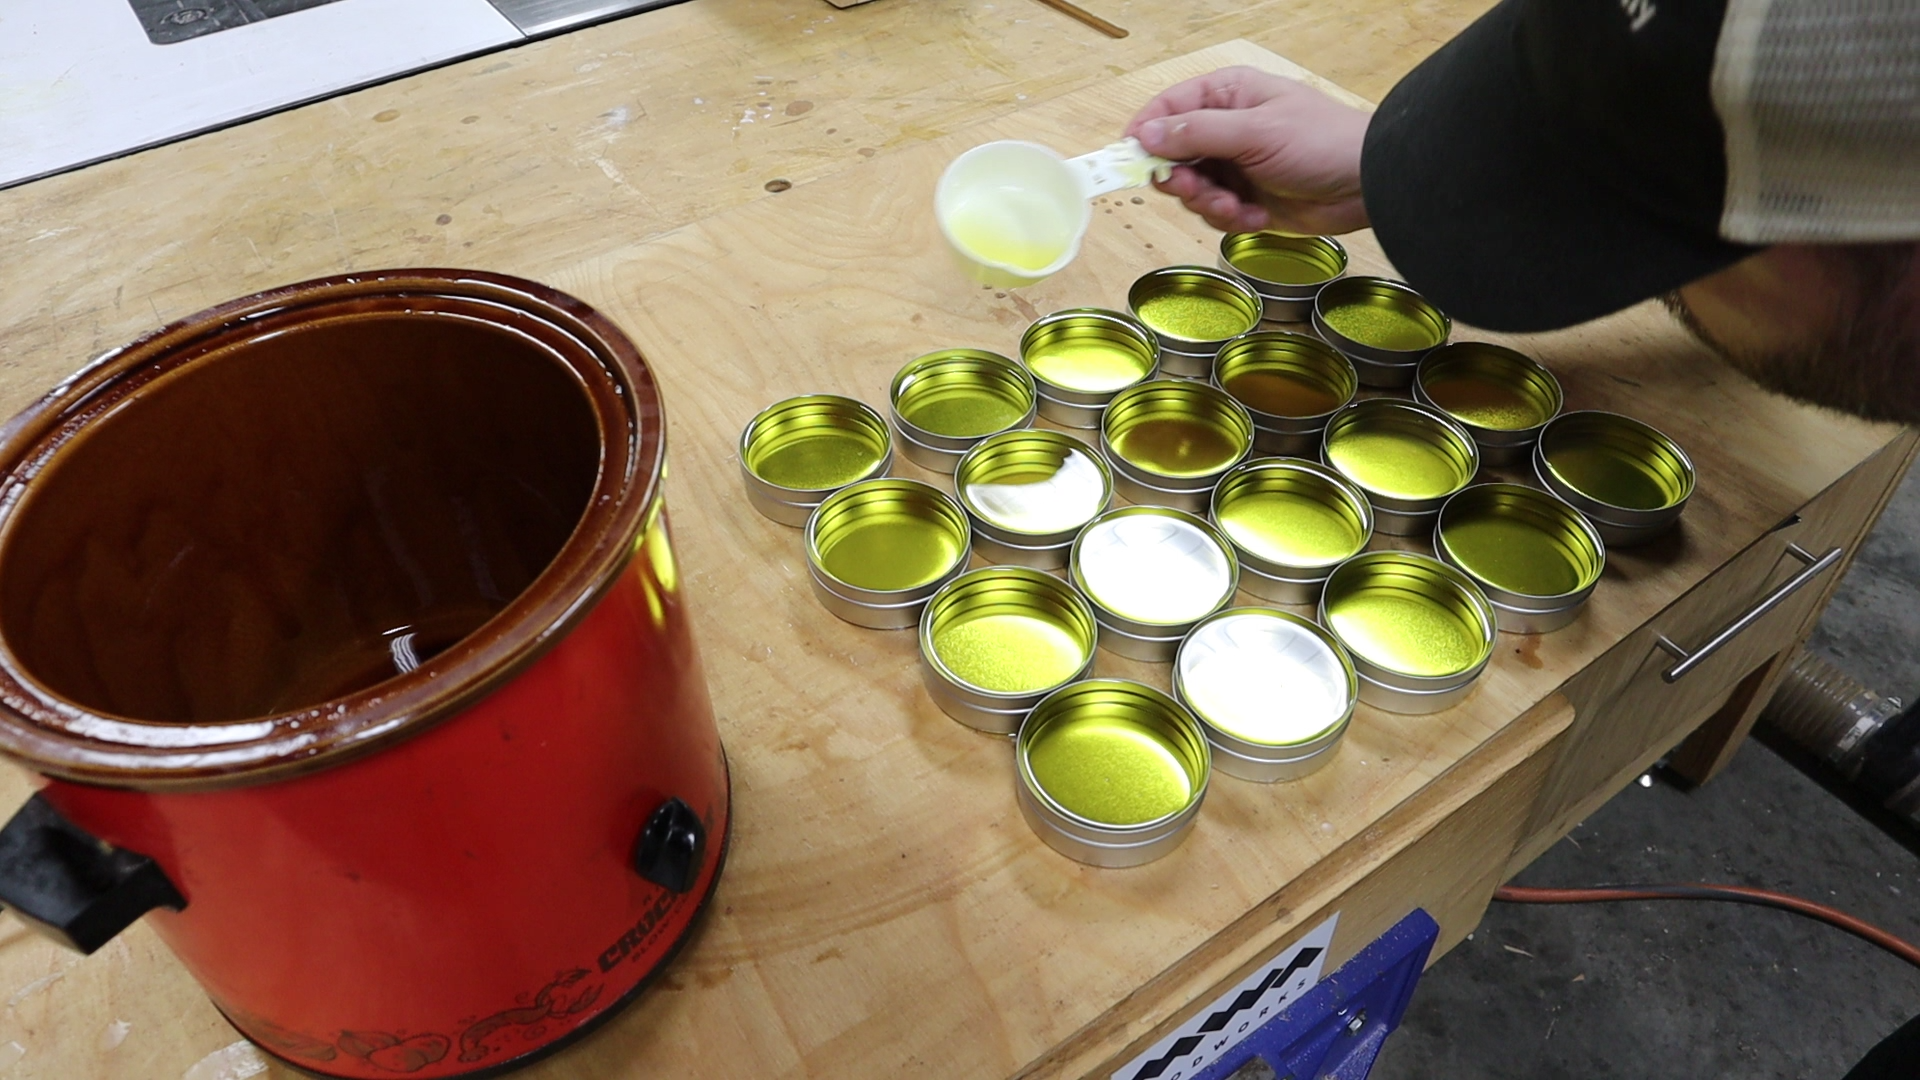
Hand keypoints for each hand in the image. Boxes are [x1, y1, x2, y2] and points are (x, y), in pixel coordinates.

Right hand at [1126, 66, 1371, 234]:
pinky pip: (1215, 214)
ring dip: (1210, 205)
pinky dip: (1232, 220)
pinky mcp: (1246, 198)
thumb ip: (1196, 133)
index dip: (1144, 135)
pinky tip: (1257, 217)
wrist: (1367, 185)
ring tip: (1238, 208)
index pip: (1166, 109)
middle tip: (1199, 191)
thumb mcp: (1254, 133)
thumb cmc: (1320, 142)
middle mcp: (1225, 128)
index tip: (1131, 163)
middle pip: (1173, 156)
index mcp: (1226, 96)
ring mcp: (1235, 165)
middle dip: (1184, 181)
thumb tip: (1145, 135)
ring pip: (1192, 191)